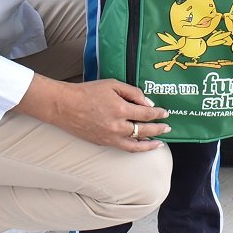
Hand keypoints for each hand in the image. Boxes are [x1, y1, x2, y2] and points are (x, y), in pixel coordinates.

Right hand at [16, 76, 169, 151]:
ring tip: (159, 143)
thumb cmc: (87, 91)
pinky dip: (135, 148)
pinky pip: (124, 148)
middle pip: (144, 130)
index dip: (158, 114)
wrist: (64, 106)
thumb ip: (132, 92)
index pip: (146, 114)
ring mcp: (110, 137)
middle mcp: (117, 126)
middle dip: (158, 129)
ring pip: (136, 145)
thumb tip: (148, 103)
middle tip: (167, 127)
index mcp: (121, 109)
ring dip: (150, 144)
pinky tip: (141, 146)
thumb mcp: (112, 85)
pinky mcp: (103, 143)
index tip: (165, 113)